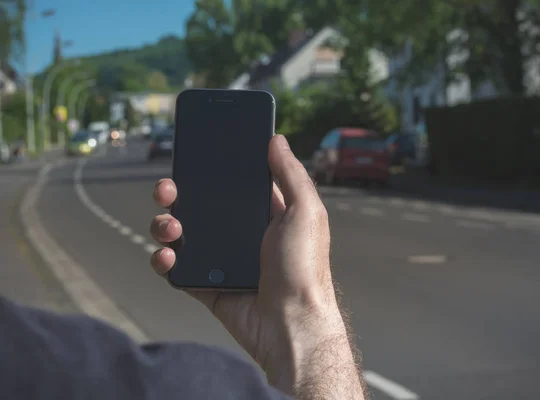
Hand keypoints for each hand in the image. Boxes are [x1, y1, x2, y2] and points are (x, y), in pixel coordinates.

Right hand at [150, 135, 364, 397]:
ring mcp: (220, 258)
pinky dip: (164, 260)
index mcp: (264, 212)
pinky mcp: (206, 284)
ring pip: (181, 233)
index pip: (231, 183)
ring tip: (170, 227)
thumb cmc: (304, 269)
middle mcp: (240, 232)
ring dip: (165, 224)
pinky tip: (167, 256)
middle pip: (198, 205)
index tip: (192, 154)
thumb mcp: (306, 213)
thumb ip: (291, 175)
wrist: (290, 325)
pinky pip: (176, 267)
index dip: (211, 168)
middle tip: (167, 189)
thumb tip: (276, 139)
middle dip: (176, 193)